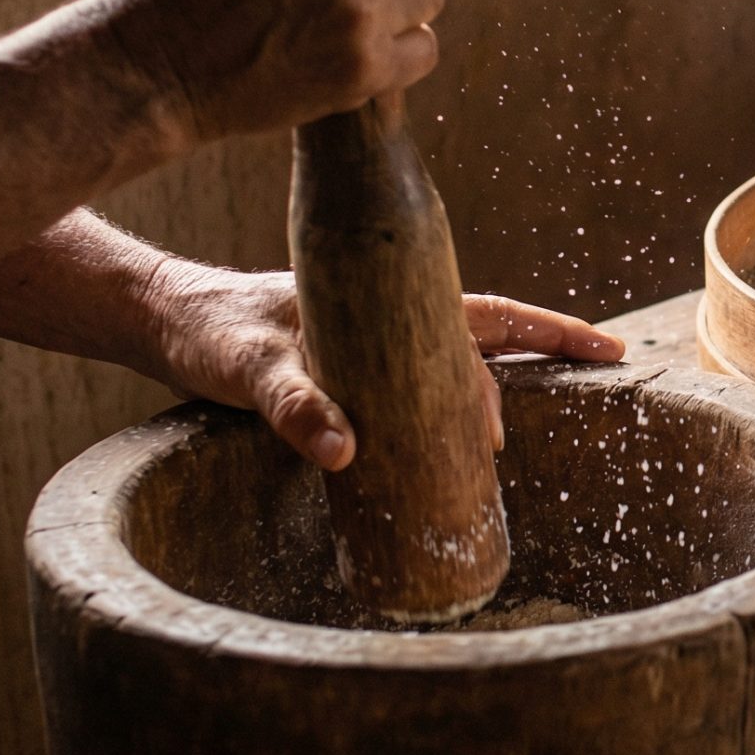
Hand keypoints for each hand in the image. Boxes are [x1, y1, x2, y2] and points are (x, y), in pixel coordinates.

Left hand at [138, 262, 626, 469]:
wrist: (160, 318)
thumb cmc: (206, 329)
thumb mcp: (246, 368)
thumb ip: (295, 407)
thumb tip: (347, 452)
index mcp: (386, 301)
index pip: (487, 319)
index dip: (544, 342)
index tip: (592, 365)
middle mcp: (389, 318)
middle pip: (488, 335)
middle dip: (544, 352)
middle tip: (594, 372)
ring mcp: (372, 344)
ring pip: (455, 359)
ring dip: (494, 384)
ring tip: (523, 423)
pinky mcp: (349, 372)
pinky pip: (415, 386)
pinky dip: (444, 409)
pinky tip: (453, 439)